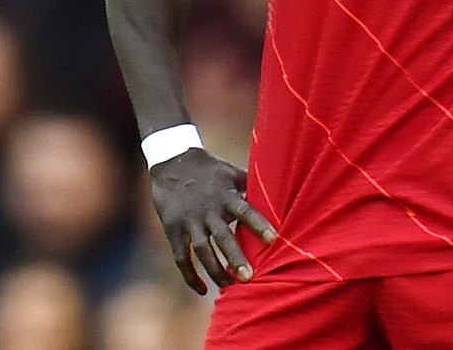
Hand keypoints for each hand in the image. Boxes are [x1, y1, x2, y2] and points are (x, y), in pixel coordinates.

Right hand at [151, 148, 277, 293]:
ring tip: (230, 287)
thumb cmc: (210, 169)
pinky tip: (203, 290)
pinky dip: (191, 276)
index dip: (259, 225)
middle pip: (222, 238)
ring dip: (216, 271)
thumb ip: (252, 185)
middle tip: (248, 278)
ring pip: (203, 251)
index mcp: (225, 195)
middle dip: (235, 259)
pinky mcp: (173, 230)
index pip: (245, 211)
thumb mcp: (231, 172)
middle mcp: (208, 210)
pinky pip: (182, 258)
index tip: (273, 239)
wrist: (171, 162)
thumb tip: (281, 192)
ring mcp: (189, 222)